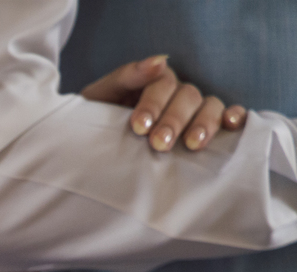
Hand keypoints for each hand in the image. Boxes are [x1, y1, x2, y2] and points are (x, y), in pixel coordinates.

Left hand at [81, 55, 246, 151]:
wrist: (97, 148)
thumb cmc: (99, 118)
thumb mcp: (101, 96)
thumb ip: (126, 76)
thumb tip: (160, 61)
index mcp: (154, 81)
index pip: (162, 85)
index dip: (153, 104)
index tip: (139, 127)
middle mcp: (178, 93)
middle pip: (187, 97)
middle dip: (174, 121)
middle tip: (159, 143)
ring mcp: (195, 110)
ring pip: (210, 107)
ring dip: (204, 124)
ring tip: (192, 145)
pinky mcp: (208, 128)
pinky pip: (229, 116)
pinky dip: (236, 117)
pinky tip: (232, 124)